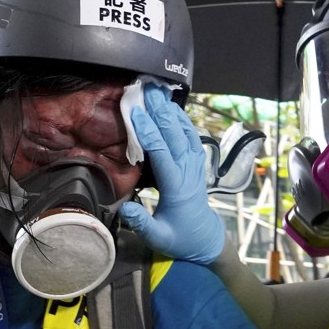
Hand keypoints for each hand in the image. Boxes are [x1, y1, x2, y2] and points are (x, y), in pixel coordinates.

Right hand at [119, 85, 224, 264]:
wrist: (204, 238)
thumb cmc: (178, 238)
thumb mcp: (157, 237)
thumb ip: (142, 222)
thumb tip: (124, 209)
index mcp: (176, 186)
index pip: (162, 153)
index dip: (148, 132)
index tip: (136, 114)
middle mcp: (188, 171)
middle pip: (174, 135)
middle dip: (160, 111)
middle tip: (147, 90)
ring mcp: (195, 165)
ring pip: (184, 131)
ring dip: (171, 110)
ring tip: (157, 92)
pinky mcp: (197, 163)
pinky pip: (191, 136)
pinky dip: (182, 119)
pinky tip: (172, 107)